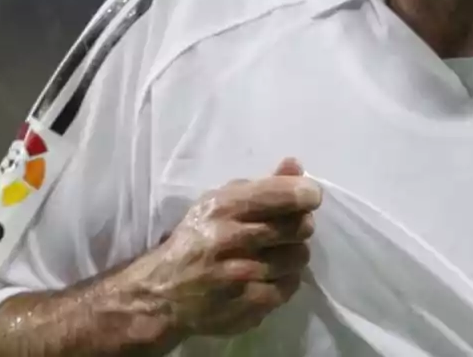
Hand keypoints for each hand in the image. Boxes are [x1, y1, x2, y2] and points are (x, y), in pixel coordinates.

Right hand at [136, 157, 321, 340]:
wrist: (162, 294)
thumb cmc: (196, 239)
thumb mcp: (220, 202)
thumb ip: (262, 186)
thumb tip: (296, 166)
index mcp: (223, 207)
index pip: (281, 195)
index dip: (305, 194)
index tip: (309, 198)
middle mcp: (229, 239)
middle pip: (298, 227)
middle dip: (301, 225)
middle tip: (290, 229)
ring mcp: (238, 276)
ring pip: (298, 257)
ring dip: (294, 254)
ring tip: (278, 254)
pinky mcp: (245, 306)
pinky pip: (289, 287)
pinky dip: (286, 280)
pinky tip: (270, 276)